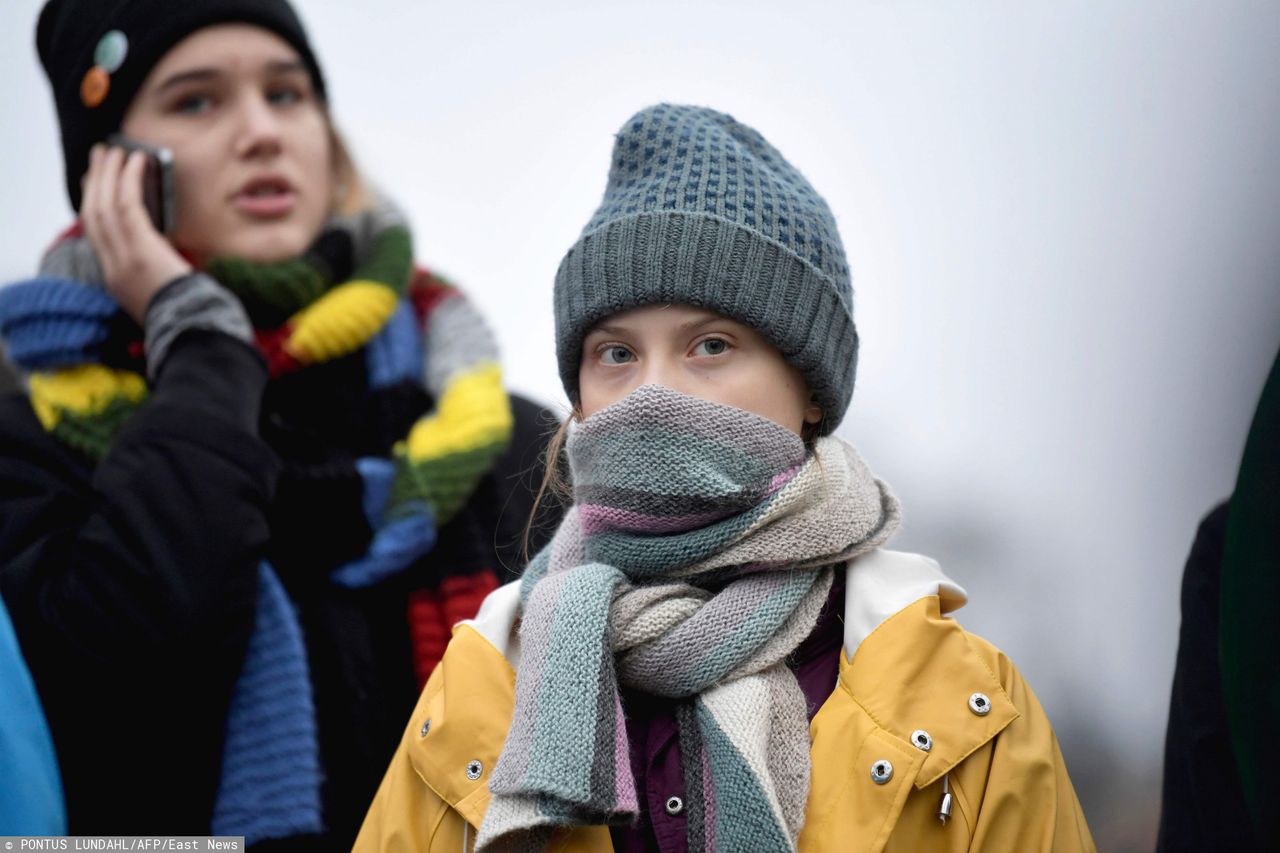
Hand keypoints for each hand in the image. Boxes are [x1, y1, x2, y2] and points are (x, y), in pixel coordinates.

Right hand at [80, 143, 192, 324]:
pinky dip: (130, 180)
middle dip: (94, 182)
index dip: (93, 204)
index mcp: (115, 278)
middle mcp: (112, 267)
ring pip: (104, 206)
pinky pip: (127, 206)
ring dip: (109, 174)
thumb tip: (168, 252)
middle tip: (101, 156)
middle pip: (92, 215)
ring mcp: (123, 258)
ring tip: (116, 151)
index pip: (95, 235)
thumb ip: (158, 271)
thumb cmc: (190, 313)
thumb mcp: (164, 292)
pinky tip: (138, 161)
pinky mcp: (140, 250)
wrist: (193, 330)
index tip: (96, 183)